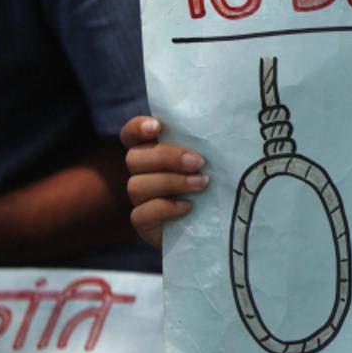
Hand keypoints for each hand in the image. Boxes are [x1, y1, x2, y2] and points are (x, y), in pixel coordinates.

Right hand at [121, 116, 207, 246]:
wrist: (219, 226)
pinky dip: (165, 208)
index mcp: (154, 153)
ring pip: (137, 185)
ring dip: (171, 182)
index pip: (131, 135)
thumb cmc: (216, 185)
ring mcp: (141, 200)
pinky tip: (188, 206)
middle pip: (134, 158)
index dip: (137, 128)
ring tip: (202, 184)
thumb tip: (220, 128)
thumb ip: (207, 146)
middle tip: (198, 162)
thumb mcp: (214, 163)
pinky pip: (141, 214)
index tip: (157, 127)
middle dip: (167, 157)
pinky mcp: (145, 224)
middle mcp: (142, 174)